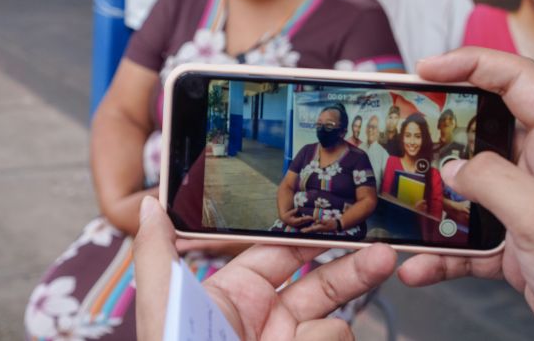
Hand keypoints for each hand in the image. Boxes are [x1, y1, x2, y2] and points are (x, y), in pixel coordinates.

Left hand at [135, 196, 396, 340]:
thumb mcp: (165, 307)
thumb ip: (158, 253)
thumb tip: (150, 205)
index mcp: (233, 295)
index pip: (280, 253)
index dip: (309, 236)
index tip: (336, 218)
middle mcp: (267, 321)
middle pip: (321, 282)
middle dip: (354, 268)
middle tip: (383, 255)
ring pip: (333, 326)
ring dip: (324, 335)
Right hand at [398, 47, 533, 340]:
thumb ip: (491, 182)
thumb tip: (450, 169)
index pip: (516, 80)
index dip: (471, 63)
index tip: (427, 69)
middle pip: (483, 130)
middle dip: (440, 130)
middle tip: (402, 129)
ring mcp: (526, 206)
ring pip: (468, 188)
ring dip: (434, 199)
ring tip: (400, 201)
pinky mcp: (515, 244)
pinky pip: (467, 238)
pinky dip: (442, 252)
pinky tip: (418, 265)